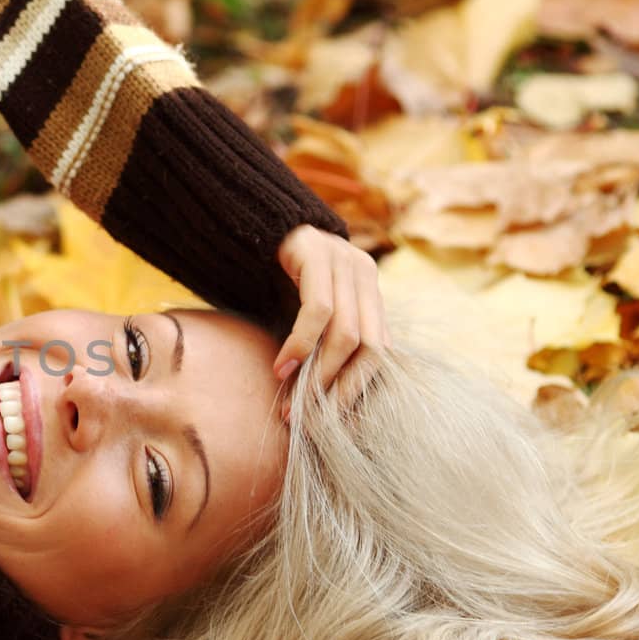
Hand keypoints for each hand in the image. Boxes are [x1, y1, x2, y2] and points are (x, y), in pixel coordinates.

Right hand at [273, 225, 388, 411]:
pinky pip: (318, 310)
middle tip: (309, 417)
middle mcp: (365, 276)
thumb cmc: (281, 274)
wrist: (259, 220)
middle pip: (371, 348)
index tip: (330, 419)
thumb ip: (324, 338)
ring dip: (319, 374)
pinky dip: (301, 344)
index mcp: (370, 292)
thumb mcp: (311, 308)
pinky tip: (282, 366)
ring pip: (348, 334)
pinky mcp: (319, 256)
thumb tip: (324, 396)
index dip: (357, 390)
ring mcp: (345, 263)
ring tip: (292, 400)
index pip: (380, 353)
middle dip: (341, 390)